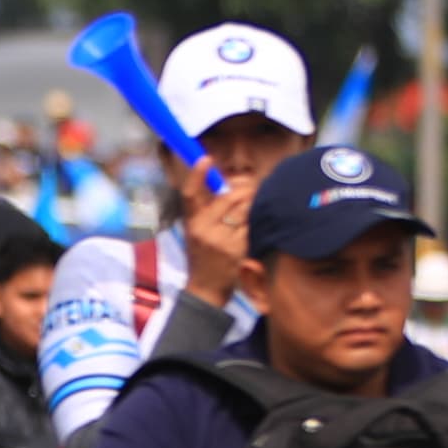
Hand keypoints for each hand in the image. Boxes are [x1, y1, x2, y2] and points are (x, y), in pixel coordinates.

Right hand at [176, 167, 255, 304]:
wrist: (206, 288)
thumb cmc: (204, 255)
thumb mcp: (198, 231)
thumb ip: (210, 208)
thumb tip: (233, 183)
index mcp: (192, 221)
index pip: (190, 193)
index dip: (197, 174)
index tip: (206, 159)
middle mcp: (203, 229)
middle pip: (230, 196)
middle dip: (246, 189)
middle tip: (253, 188)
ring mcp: (220, 240)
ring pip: (245, 209)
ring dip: (254, 205)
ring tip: (256, 208)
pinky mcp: (237, 250)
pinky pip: (253, 226)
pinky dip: (258, 224)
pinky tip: (258, 227)